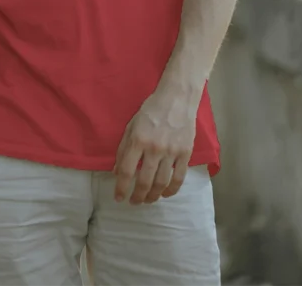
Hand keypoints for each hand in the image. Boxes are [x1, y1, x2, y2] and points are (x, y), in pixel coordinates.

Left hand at [113, 89, 196, 204]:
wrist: (177, 98)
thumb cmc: (151, 110)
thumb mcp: (132, 125)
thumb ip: (123, 148)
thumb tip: (116, 172)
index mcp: (138, 139)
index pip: (126, 170)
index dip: (121, 188)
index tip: (118, 198)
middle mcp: (154, 148)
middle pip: (144, 181)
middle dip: (137, 196)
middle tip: (134, 202)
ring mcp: (171, 151)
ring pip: (161, 183)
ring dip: (153, 196)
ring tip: (148, 200)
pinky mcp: (186, 153)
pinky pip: (179, 178)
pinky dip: (171, 190)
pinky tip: (165, 194)